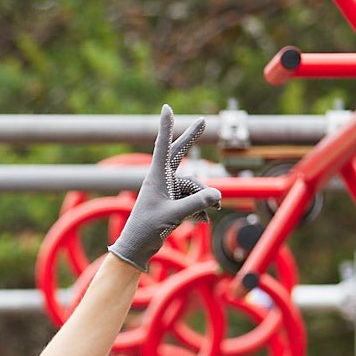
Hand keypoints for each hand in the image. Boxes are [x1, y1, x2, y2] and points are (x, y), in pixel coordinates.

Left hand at [106, 106, 217, 266]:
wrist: (137, 248)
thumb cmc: (148, 229)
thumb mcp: (175, 215)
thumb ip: (197, 203)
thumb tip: (218, 194)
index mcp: (157, 177)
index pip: (163, 146)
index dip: (166, 126)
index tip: (166, 108)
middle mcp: (163, 180)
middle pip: (180, 155)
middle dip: (191, 139)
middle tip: (203, 120)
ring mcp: (169, 191)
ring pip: (194, 188)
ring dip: (202, 201)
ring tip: (205, 215)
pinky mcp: (173, 202)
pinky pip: (193, 201)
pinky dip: (198, 211)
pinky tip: (199, 221)